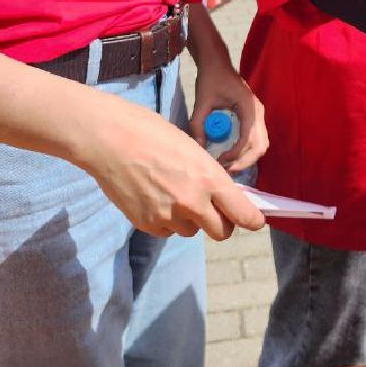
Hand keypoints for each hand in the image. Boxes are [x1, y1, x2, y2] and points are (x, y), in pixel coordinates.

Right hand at [76, 92, 265, 239]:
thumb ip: (210, 177)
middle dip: (221, 223)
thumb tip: (222, 198)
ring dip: (189, 220)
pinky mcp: (147, 224)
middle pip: (221, 232)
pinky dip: (166, 221)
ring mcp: (168, 216)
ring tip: (172, 192)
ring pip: (191, 231)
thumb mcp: (193, 149)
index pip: (242, 213)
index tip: (255, 221)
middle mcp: (192, 202)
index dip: (252, 220)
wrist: (110, 139)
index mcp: (209, 178)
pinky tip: (154, 197)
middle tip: (214, 211)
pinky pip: (167, 231)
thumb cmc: (153, 134)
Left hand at [191, 59, 268, 173]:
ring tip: (228, 166)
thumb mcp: (201, 101)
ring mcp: (258, 115)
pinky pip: (256, 139)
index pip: (249, 137)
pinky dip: (246, 151)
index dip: (236, 153)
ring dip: (247, 158)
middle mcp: (258, 112)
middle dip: (244, 162)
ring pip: (261, 145)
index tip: (221, 160)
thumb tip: (199, 148)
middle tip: (225, 170)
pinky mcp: (253, 117)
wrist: (216, 63)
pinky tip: (231, 156)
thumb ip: (198, 124)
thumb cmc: (210, 79)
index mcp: (248, 106)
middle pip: (260, 146)